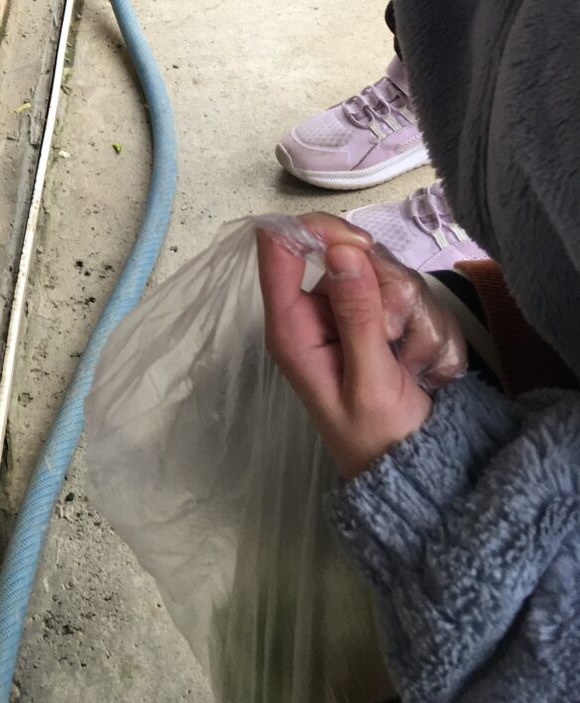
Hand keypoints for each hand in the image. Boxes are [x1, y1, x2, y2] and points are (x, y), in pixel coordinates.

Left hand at [257, 223, 439, 478]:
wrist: (418, 470)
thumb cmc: (381, 436)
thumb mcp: (370, 382)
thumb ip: (357, 315)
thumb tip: (340, 250)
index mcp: (292, 324)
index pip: (279, 244)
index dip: (317, 231)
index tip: (361, 248)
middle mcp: (315, 310)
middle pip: (346, 251)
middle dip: (383, 290)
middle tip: (395, 337)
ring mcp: (349, 311)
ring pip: (387, 272)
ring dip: (410, 315)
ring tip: (409, 361)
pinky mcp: (380, 318)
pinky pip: (410, 294)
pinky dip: (424, 325)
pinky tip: (420, 361)